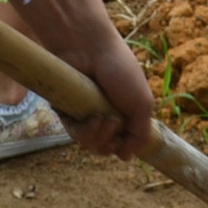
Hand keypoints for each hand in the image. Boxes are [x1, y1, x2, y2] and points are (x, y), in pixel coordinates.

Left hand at [24, 0, 156, 159]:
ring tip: (102, 118)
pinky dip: (83, 131)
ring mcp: (84, 114)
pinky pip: (73, 133)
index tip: (127, 139)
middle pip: (105, 148)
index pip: (122, 143)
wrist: (90, 49)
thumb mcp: (142, 105)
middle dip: (111, 142)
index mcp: (123, 113)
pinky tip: (91, 118)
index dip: (124, 146)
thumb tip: (127, 158)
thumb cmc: (120, 71)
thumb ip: (140, 134)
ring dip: (98, 137)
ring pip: (89, 144)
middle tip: (113, 121)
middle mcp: (103, 115)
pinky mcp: (65, 111)